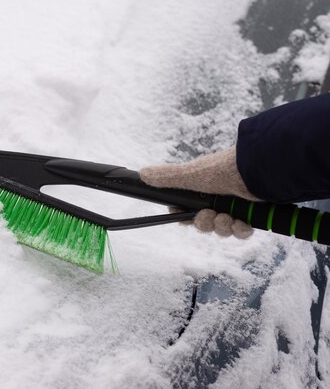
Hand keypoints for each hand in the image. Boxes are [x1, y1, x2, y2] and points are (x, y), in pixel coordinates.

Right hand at [140, 147, 258, 238]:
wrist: (260, 172)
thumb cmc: (224, 170)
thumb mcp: (191, 174)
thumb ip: (167, 177)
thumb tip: (142, 173)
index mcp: (204, 189)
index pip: (188, 210)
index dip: (184, 216)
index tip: (182, 215)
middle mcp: (219, 198)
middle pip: (203, 222)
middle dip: (204, 222)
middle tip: (209, 215)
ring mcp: (237, 207)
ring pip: (221, 229)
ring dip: (222, 227)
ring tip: (228, 217)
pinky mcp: (254, 215)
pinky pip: (241, 232)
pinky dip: (240, 230)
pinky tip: (242, 223)